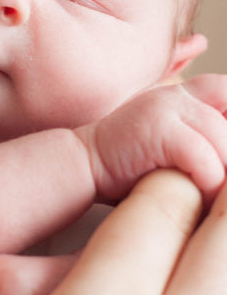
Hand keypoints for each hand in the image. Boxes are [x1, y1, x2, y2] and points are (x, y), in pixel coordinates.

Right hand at [76, 74, 226, 201]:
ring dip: (224, 176)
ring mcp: (167, 106)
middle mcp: (179, 93)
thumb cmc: (131, 169)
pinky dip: (208, 181)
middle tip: (225, 189)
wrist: (82, 166)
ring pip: (222, 138)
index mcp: (186, 95)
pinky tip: (200, 197)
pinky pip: (201, 155)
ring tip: (215, 200)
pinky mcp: (156, 127)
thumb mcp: (174, 149)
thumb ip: (205, 147)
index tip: (225, 162)